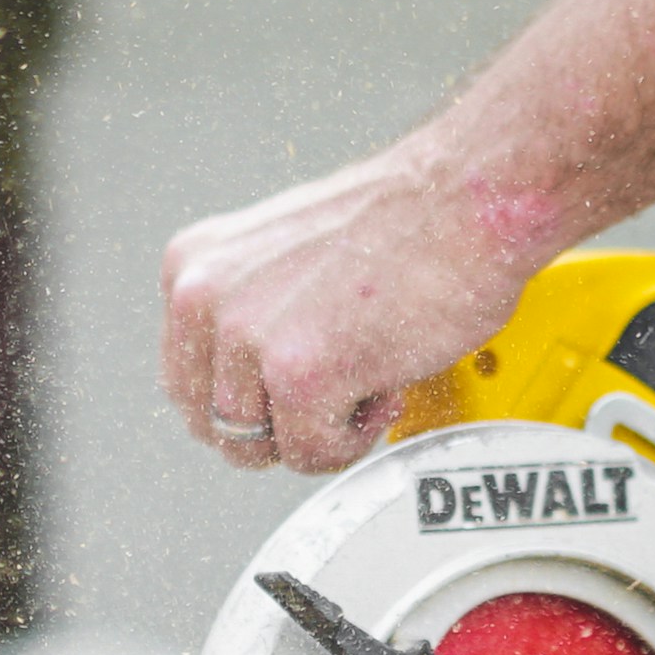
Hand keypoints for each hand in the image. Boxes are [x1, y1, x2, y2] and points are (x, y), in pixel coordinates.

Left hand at [159, 141, 552, 473]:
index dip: (251, 401)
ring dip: (319, 432)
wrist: (466, 202)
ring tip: (364, 385)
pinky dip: (355, 438)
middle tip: (334, 397)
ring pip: (260, 446)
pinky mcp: (301, 376)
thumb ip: (253, 309)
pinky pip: (312, 453)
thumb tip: (254, 375)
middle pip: (216, 424)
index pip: (188, 381)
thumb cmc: (405, 221)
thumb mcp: (287, 254)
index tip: (293, 393)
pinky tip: (383, 387)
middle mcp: (205, 298)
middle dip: (279, 426)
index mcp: (195, 267)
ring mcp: (248, 338)